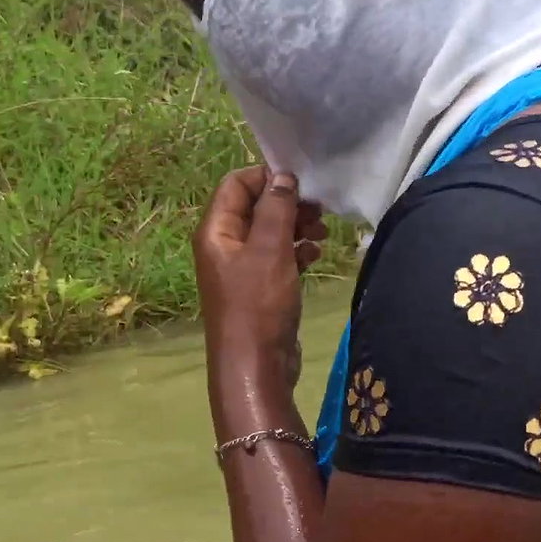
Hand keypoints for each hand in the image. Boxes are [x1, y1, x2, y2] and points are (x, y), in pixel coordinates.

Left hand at [192, 166, 327, 386]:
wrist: (257, 365)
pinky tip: (317, 255)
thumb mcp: (270, 250)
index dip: (267, 177)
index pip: (236, 184)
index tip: (303, 181)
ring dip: (297, 226)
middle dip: (288, 203)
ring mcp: (242, 268)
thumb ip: (277, 209)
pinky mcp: (260, 287)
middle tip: (320, 209)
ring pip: (270, 231)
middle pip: (255, 207)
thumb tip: (283, 176)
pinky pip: (278, 256)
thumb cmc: (259, 304)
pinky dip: (297, 250)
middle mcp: (224, 245)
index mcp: (216, 231)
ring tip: (324, 233)